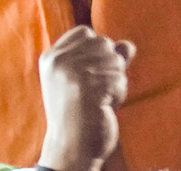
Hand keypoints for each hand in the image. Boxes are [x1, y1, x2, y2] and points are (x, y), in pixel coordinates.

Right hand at [37, 26, 133, 170]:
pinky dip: (119, 93)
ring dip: (115, 81)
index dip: (97, 50)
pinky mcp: (88, 85)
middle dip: (109, 66)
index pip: (85, 32)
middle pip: (103, 43)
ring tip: (99, 99)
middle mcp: (59, 61)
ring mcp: (72, 72)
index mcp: (52, 57)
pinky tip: (104, 106)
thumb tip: (128, 45)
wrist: (71, 148)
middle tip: (96, 90)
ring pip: (115, 59)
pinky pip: (120, 78)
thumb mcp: (86, 79)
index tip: (91, 74)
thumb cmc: (80, 113)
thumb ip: (104, 58)